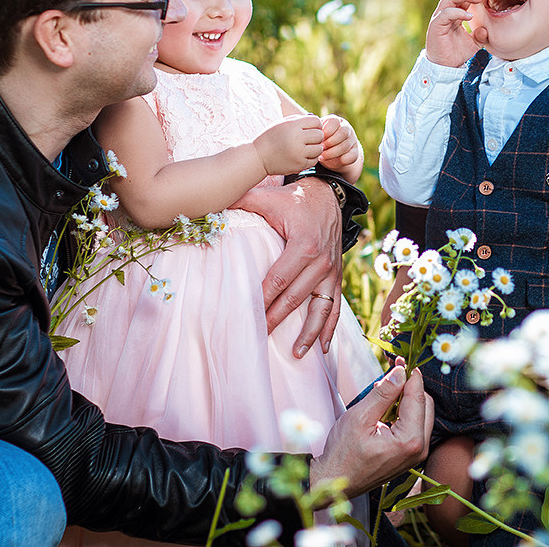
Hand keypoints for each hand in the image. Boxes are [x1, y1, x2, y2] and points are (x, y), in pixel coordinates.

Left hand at [233, 179, 342, 354]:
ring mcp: (332, 271)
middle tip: (258, 337)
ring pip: (319, 309)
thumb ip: (241, 201)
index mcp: (303, 245)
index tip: (247, 317)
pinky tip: (323, 348)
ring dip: (308, 333)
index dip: (262, 300)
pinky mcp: (337, 276)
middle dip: (275, 320)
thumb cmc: (293, 198)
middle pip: (294, 298)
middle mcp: (321, 262)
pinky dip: (329, 328)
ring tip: (295, 353)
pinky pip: (335, 306)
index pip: (277, 280)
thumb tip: (210, 204)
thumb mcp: (267, 197)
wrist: (328, 194)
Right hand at [253, 114, 323, 175]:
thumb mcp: (282, 123)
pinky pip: (314, 160)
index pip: (316, 121)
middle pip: (320, 135)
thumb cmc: (271, 137)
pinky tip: (302, 156)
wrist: (259, 157)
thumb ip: (300, 120)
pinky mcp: (299, 164)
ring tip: (305, 148)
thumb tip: (319, 123)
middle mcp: (297, 138)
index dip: (315, 125)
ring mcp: (299, 153)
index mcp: (293, 125)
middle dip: (316, 136)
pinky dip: (311, 158)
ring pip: (319, 149)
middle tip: (308, 139)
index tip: (308, 129)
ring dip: (315, 148)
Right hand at [310, 363, 432, 498]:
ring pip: (422, 414)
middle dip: (409, 386)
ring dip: (406, 398)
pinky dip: (404, 412)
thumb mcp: (360, 417)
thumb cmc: (343, 453)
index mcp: (409, 440)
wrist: (335, 480)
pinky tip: (386, 407)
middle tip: (392, 371)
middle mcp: (419, 448)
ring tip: (383, 390)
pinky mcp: (410, 454)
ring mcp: (416, 454)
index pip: (417, 397)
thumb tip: (400, 372)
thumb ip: (383, 393)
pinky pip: (415, 425)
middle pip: (425, 404)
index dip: (409, 375)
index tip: (399, 359)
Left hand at [318, 115, 362, 180]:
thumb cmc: (321, 141)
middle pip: (342, 133)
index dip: (326, 131)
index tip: (319, 139)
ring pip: (346, 145)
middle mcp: (346, 128)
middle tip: (321, 148)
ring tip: (322, 157)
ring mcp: (352, 140)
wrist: (332, 155)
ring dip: (333, 153)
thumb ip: (316, 133)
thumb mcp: (317, 135)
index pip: (334, 121)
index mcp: (336, 121)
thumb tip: (311, 136)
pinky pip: (352, 156)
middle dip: (330, 142)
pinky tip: (334, 161)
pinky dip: (343, 160)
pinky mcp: (355, 152)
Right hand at [424, 0, 485, 67]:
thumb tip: (486, 29)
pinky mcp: (436, 26)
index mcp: (454, 13)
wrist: (445, 68)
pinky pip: (445, 14)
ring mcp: (439, 18)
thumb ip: (481, 35)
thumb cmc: (456, 54)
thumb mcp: (474, 44)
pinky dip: (457, 12)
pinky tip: (469, 16)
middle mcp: (445, 13)